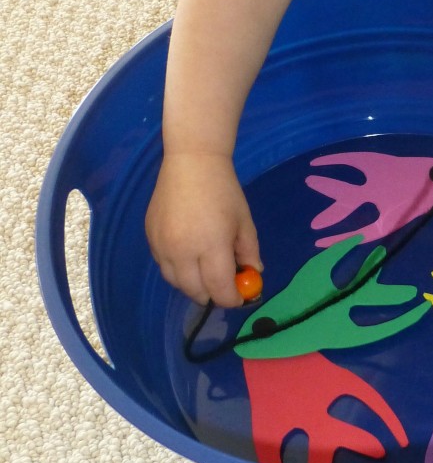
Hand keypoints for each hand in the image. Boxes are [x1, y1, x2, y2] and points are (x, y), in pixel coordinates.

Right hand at [145, 152, 261, 306]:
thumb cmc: (224, 190)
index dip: (232, 299)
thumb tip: (253, 274)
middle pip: (195, 292)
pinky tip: (188, 256)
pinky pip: (163, 266)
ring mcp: (162, 246)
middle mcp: (182, 252)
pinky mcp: (149, 238)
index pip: (219, 289)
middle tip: (224, 285)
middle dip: (212, 294)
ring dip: (192, 284)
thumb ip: (249, 252)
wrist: (191, 162)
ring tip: (205, 271)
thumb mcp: (244, 221)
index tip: (240, 297)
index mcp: (211, 246)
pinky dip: (177, 270)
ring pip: (175, 283)